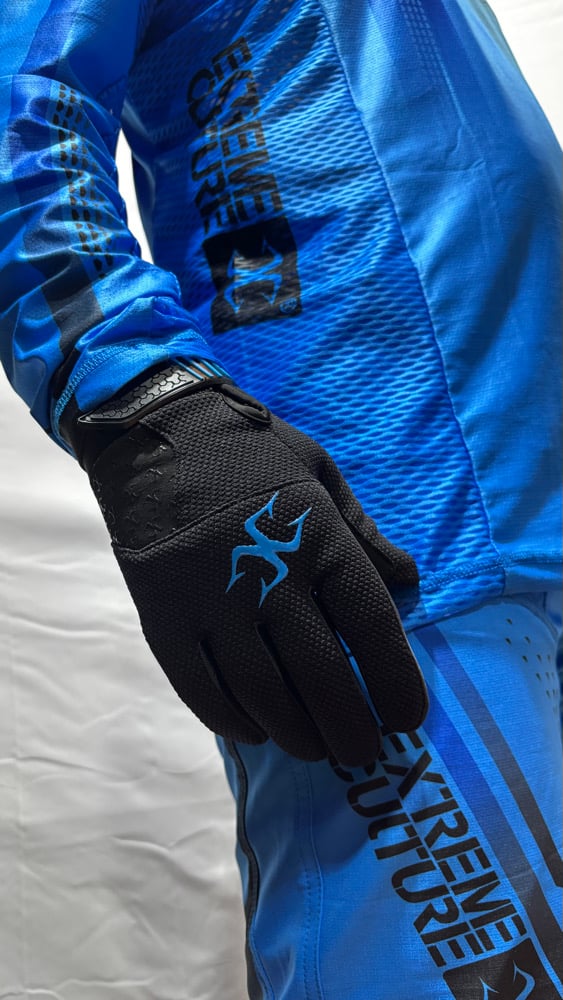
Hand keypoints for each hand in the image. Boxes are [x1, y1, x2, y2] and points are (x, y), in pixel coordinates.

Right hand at [75, 362, 427, 764]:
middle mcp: (266, 573)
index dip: (395, 680)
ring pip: (261, 691)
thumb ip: (364, 532)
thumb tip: (410, 581)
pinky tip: (256, 731)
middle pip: (319, 673)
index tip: (406, 717)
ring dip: (296, 733)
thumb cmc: (251, 452)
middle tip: (364, 754)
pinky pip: (200, 687)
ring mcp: (210, 599)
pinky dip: (232, 719)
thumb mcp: (320, 474)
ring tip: (317, 749)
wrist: (157, 432)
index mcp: (316, 536)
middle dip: (350, 726)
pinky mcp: (163, 616)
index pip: (370, 623)